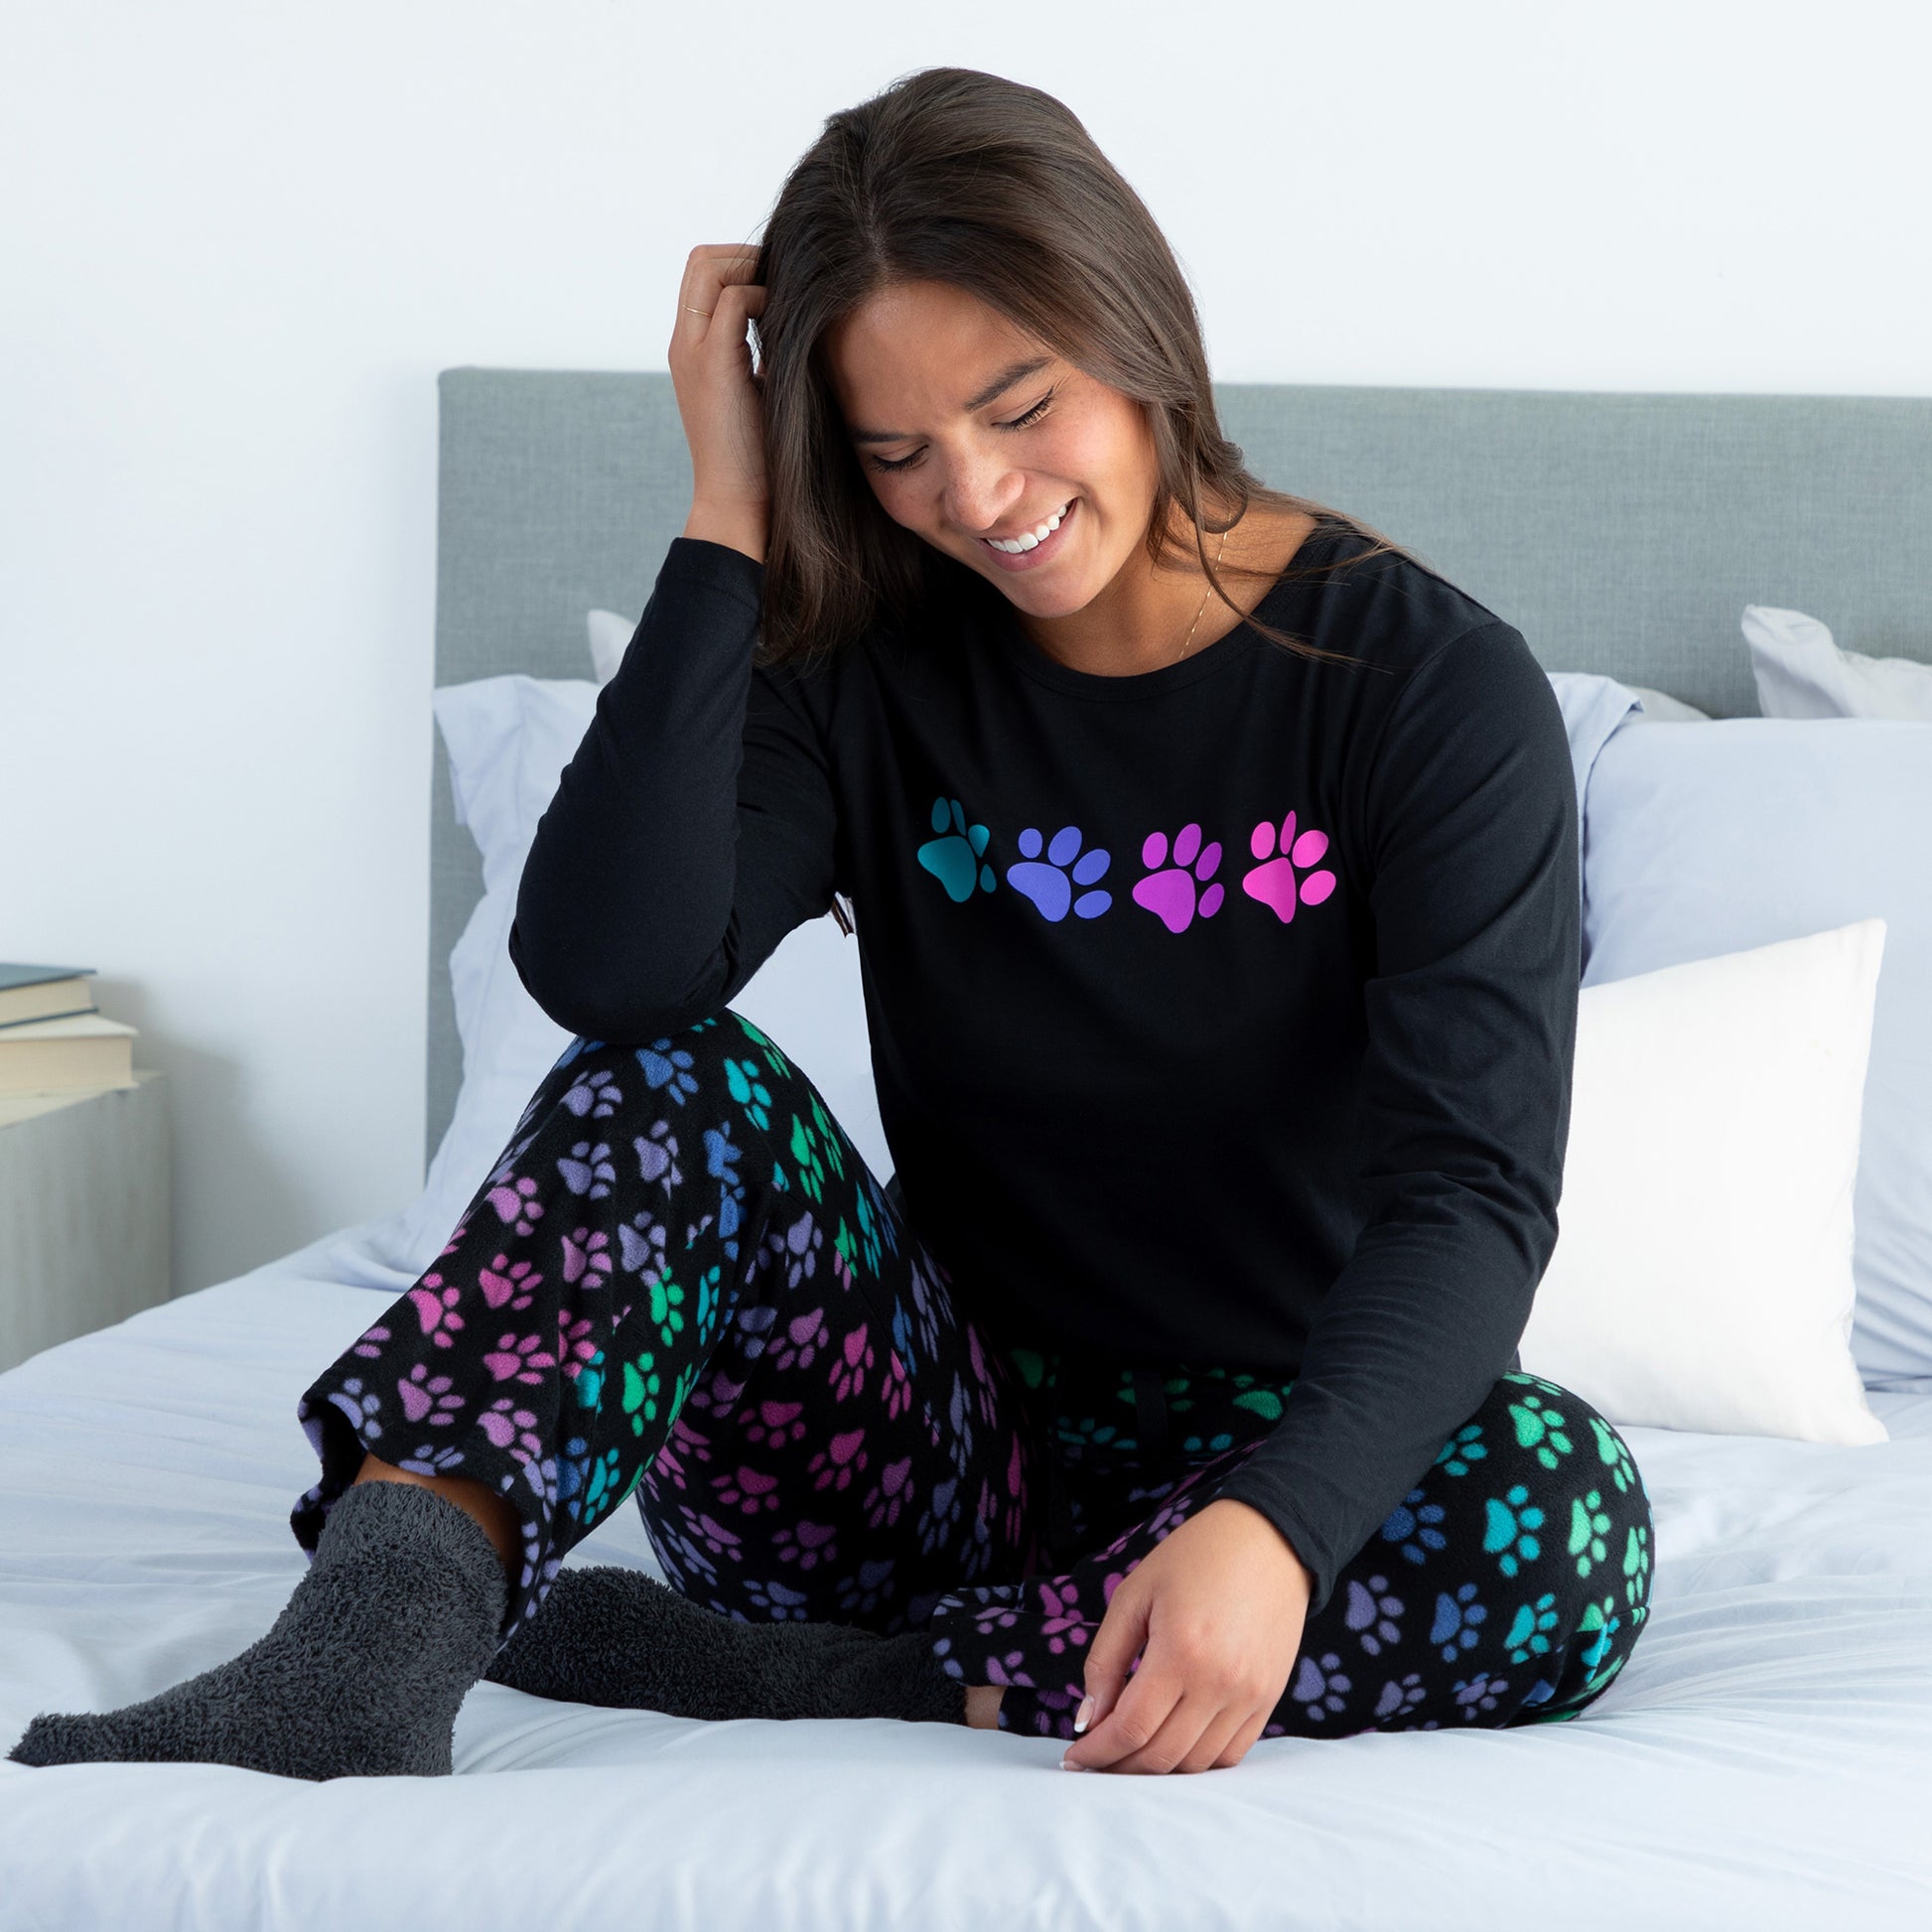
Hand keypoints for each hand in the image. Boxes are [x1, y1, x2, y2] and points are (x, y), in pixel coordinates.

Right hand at [668, 243, 768, 560]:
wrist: (738, 500)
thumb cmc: (759, 454)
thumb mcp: (759, 389)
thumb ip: (763, 352)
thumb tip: (798, 322)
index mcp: (692, 348)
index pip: (704, 273)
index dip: (742, 264)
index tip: (781, 286)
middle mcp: (684, 342)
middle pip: (702, 258)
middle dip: (748, 256)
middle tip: (787, 283)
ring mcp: (692, 351)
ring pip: (711, 267)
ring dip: (756, 270)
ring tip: (788, 302)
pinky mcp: (712, 364)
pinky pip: (734, 301)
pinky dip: (765, 300)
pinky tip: (790, 329)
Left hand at [1059, 1497, 1311, 1774]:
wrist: (1270, 1540)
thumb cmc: (1194, 1557)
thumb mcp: (1135, 1594)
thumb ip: (1106, 1658)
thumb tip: (1088, 1718)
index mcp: (1181, 1653)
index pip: (1131, 1729)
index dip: (1096, 1752)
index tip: (1072, 1758)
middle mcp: (1220, 1684)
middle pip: (1161, 1756)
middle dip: (1118, 1767)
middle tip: (1093, 1760)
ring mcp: (1250, 1697)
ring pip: (1195, 1765)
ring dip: (1155, 1769)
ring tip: (1127, 1754)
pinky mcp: (1269, 1699)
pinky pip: (1230, 1755)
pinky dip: (1196, 1761)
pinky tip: (1171, 1744)